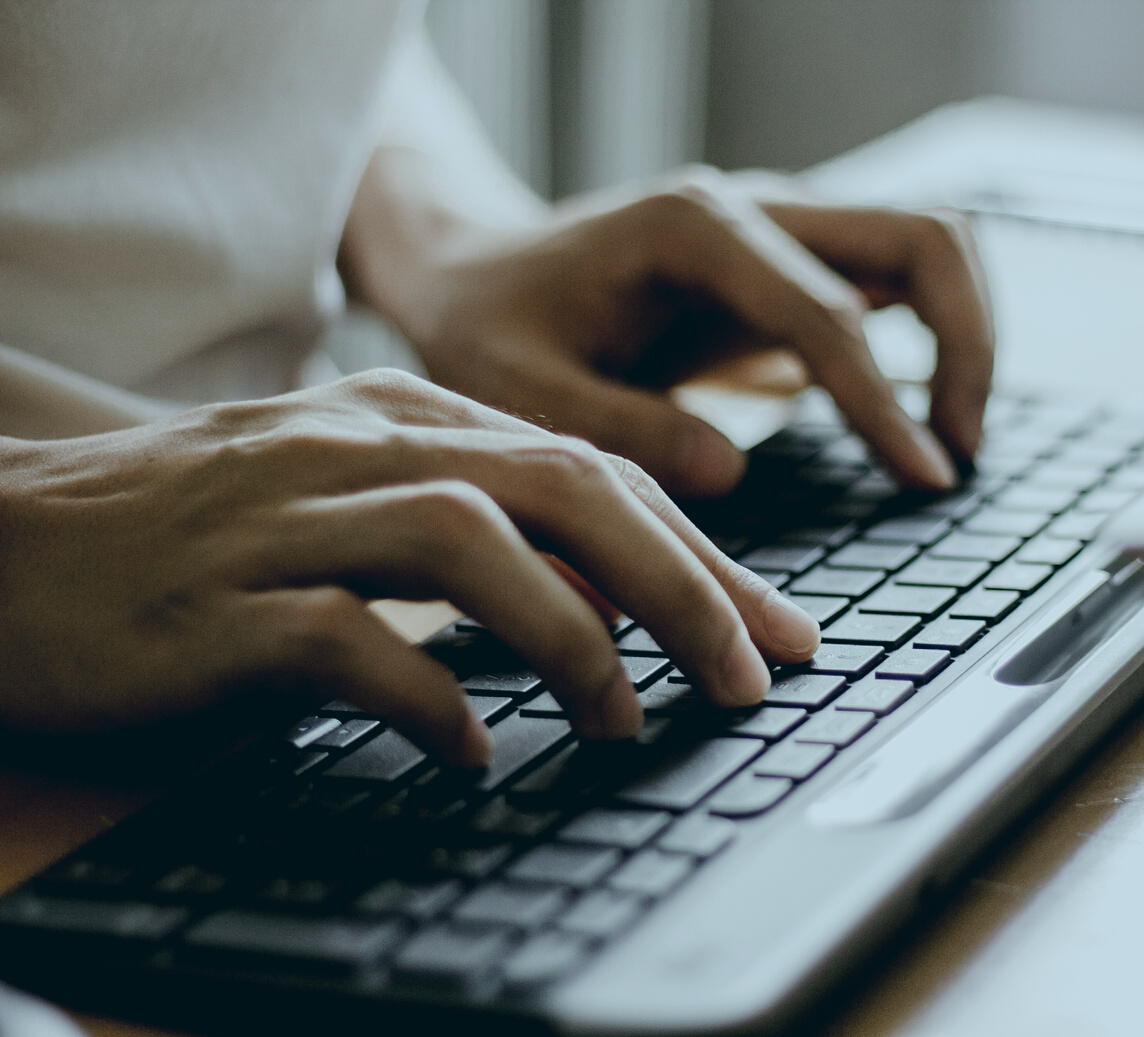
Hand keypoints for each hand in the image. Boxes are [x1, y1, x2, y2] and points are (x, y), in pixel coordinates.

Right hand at [0, 370, 819, 762]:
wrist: (5, 532)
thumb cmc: (200, 531)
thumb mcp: (356, 502)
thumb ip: (478, 532)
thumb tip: (612, 607)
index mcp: (407, 419)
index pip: (593, 468)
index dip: (703, 552)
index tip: (779, 631)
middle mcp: (358, 446)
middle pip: (562, 486)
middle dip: (682, 583)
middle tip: (751, 676)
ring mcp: (283, 517)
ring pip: (468, 542)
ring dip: (571, 637)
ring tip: (625, 719)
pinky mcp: (211, 605)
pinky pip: (341, 641)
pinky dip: (425, 699)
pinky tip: (466, 756)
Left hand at [342, 159, 993, 497]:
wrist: (474, 274)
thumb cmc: (492, 329)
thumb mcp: (522, 389)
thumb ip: (622, 427)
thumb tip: (733, 469)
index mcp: (695, 229)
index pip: (829, 311)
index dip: (884, 403)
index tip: (924, 478)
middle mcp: (756, 209)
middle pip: (925, 236)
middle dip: (968, 343)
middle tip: (956, 454)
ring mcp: (783, 228)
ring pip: (930, 244)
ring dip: (966, 335)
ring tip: (949, 444)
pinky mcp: (792, 264)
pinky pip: (897, 280)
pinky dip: (933, 339)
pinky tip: (915, 424)